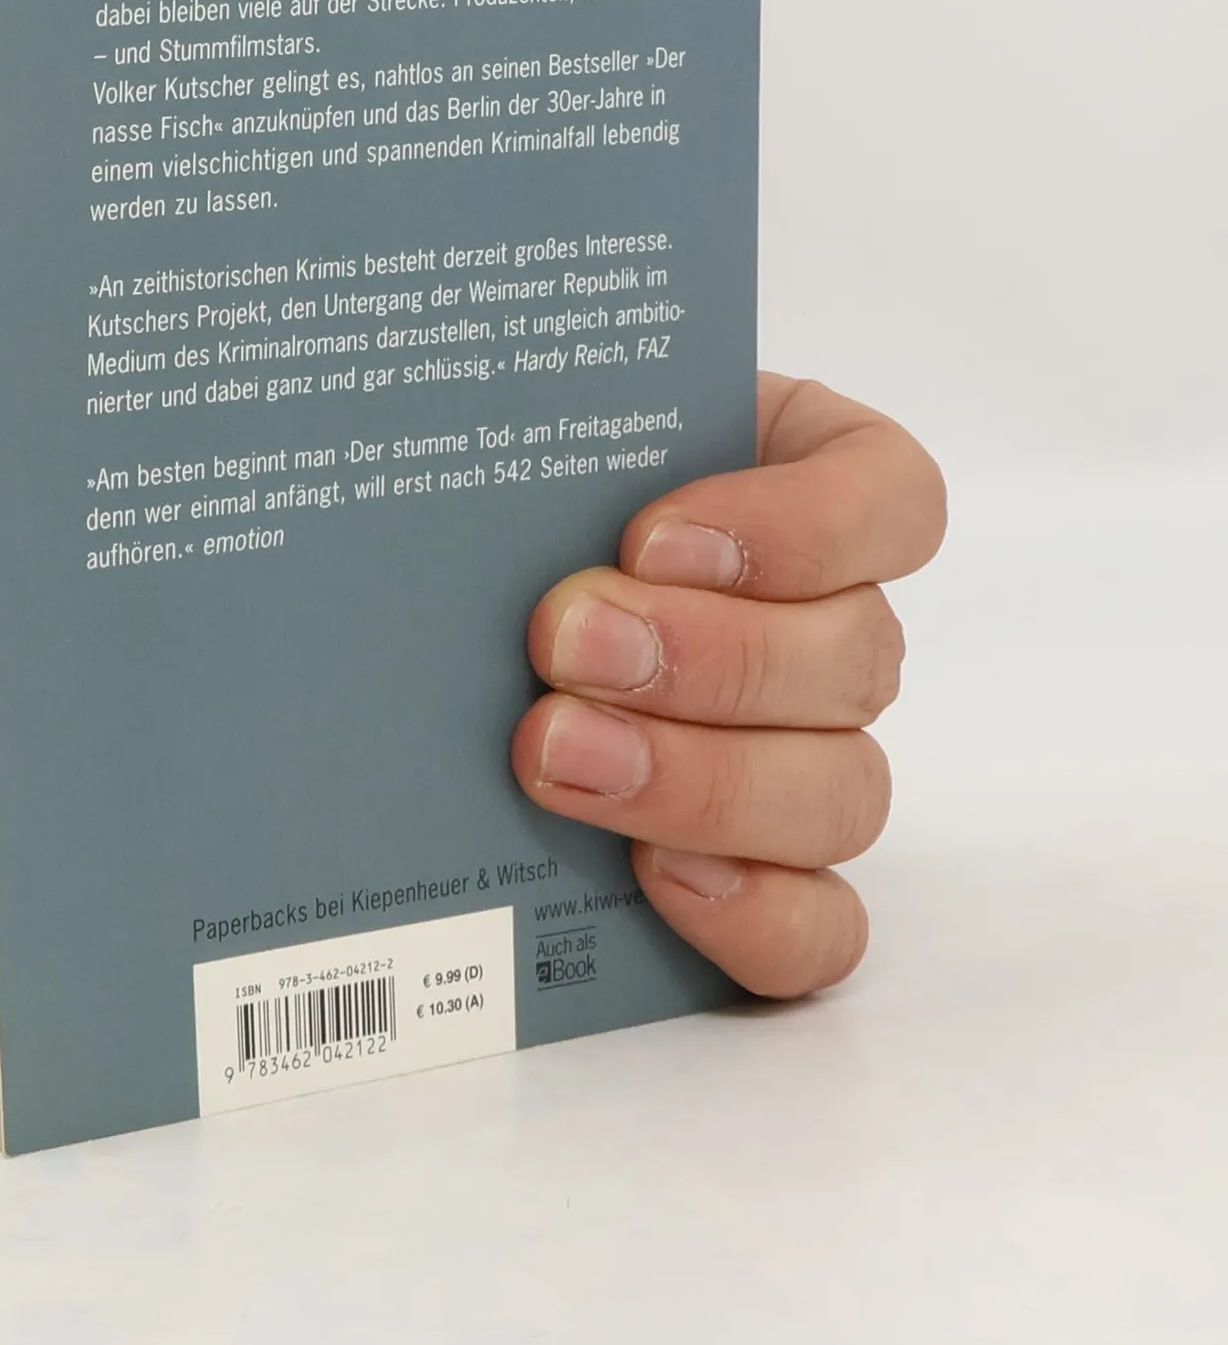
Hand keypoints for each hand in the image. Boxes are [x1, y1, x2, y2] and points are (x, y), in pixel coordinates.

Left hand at [510, 374, 945, 996]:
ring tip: (557, 751)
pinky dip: (753, 913)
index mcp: (802, 484)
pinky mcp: (767, 877)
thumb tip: (460, 415)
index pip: (890, 498)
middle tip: (563, 642)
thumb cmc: (517, 495)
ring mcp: (809, 757)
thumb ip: (549, 439)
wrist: (456, 598)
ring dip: (702, 779)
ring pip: (842, 793)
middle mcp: (828, 624)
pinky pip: (819, 929)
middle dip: (706, 657)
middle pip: (855, 656)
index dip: (799, 526)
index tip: (652, 537)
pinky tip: (650, 876)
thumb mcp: (542, 442)